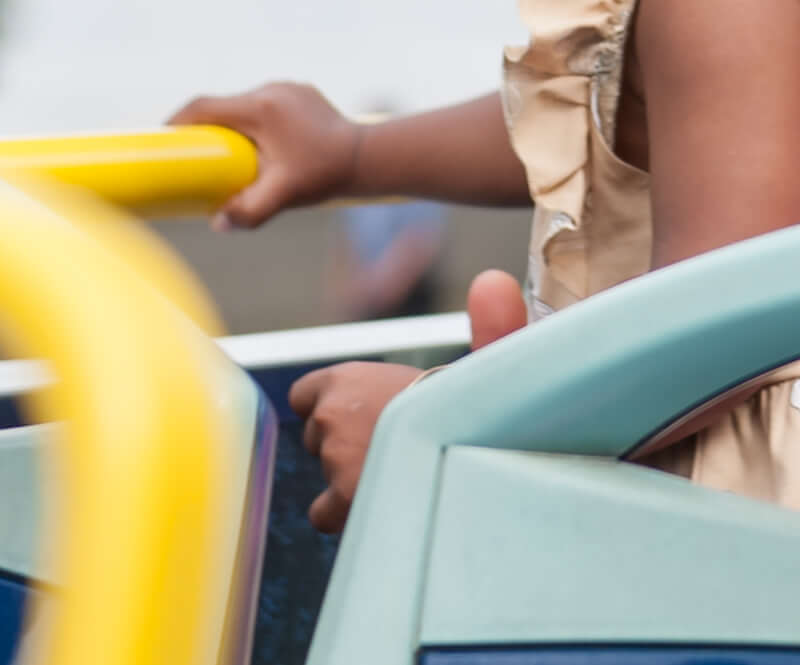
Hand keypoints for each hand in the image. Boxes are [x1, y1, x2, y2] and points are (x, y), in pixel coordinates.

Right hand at [166, 83, 360, 227]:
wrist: (368, 157)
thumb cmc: (325, 174)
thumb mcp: (284, 195)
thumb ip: (249, 211)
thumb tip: (217, 224)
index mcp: (260, 107)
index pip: (203, 106)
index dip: (176, 122)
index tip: (160, 140)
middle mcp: (270, 90)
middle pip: (221, 106)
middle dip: (202, 130)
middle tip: (188, 157)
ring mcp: (285, 89)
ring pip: (242, 105)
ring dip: (229, 127)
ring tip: (221, 156)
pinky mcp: (297, 93)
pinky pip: (262, 106)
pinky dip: (250, 123)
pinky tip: (254, 148)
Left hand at [285, 274, 529, 537]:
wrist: (479, 445)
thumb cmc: (480, 407)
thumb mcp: (476, 363)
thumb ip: (473, 330)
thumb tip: (495, 281)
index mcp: (348, 377)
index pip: (305, 396)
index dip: (331, 409)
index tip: (363, 419)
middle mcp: (332, 414)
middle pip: (316, 440)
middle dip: (344, 448)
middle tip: (392, 452)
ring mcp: (334, 459)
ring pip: (327, 477)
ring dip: (352, 482)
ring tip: (398, 479)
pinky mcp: (342, 499)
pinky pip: (324, 514)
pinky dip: (346, 517)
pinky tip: (381, 508)